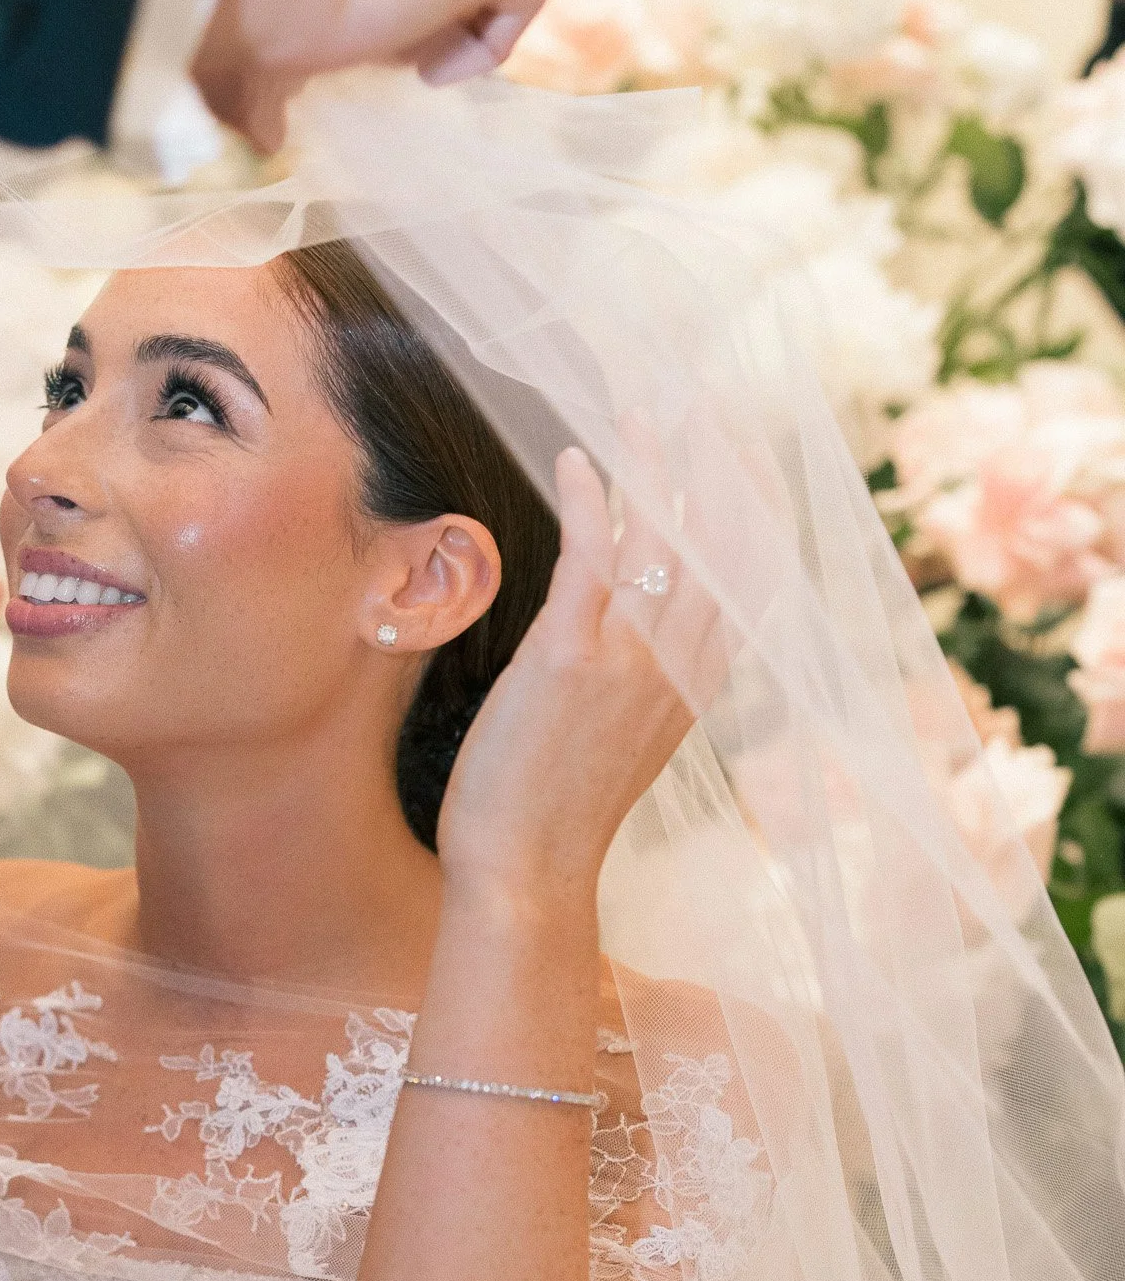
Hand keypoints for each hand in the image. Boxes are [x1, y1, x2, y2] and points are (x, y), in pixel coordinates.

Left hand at [437, 444, 721, 895]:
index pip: (748, 581)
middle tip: (711, 403)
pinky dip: (589, 501)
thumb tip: (633, 635)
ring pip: (663, 539)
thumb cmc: (556, 815)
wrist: (527, 877)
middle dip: (720, 465)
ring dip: (655, 463)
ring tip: (645, 407)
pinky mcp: (571, 660)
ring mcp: (630, 661)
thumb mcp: (624, 743)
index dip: (754, 511)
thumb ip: (644, 683)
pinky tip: (578, 460)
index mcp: (697, 686)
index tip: (750, 458)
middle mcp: (679, 667)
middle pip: (721, 545)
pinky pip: (593, 560)